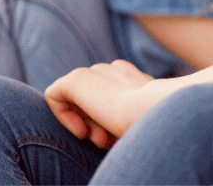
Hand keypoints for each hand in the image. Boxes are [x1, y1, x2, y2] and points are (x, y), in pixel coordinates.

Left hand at [44, 59, 161, 148]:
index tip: (118, 137)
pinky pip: (55, 95)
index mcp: (134, 77)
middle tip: (109, 142)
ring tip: (101, 140)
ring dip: (87, 125)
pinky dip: (63, 117)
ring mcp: (96, 71)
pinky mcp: (76, 79)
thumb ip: (132, 114)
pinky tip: (81, 131)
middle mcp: (115, 70)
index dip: (110, 121)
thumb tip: (116, 131)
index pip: (110, 97)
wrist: (156, 111)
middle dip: (98, 125)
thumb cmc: (157, 122)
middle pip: (92, 100)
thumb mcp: (146, 117)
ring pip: (77, 102)